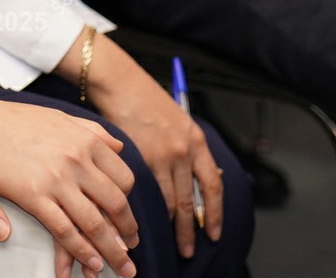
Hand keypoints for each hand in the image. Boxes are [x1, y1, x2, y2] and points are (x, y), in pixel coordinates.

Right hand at [0, 92, 139, 277]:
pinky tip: (91, 262)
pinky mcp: (34, 196)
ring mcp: (57, 178)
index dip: (128, 203)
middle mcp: (77, 158)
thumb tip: (118, 147)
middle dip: (127, 231)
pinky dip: (82, 250)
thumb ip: (89, 131)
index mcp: (85, 139)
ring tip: (121, 268)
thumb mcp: (57, 116)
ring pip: (96, 222)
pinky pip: (66, 229)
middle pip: (116, 203)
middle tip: (130, 249)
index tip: (127, 219)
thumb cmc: (9, 120)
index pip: (122, 178)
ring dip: (112, 250)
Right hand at [86, 47, 222, 257]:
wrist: (120, 83)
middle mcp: (184, 150)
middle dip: (191, 230)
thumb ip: (191, 151)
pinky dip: (151, 212)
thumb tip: (204, 179)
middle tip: (189, 250)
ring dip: (172, 227)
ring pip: (171, 202)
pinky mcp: (140, 158)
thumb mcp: (179, 122)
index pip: (213, 185)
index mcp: (196, 141)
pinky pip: (150, 194)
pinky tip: (147, 223)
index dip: (215, 213)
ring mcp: (162, 156)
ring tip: (169, 245)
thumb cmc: (145, 100)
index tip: (213, 232)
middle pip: (192, 200)